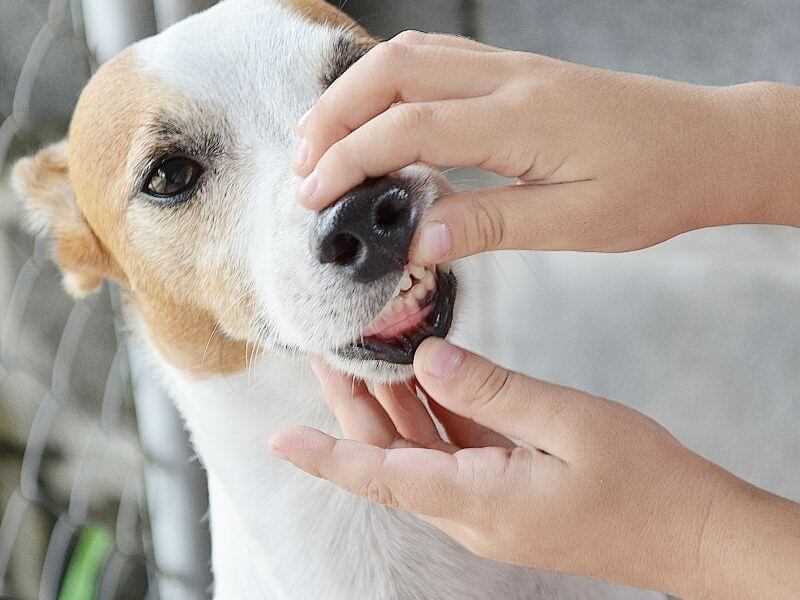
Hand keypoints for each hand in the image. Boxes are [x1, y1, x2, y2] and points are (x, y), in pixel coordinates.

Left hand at [271, 339, 741, 596]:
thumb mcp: (568, 423)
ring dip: (390, 407)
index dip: (327, 456)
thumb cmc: (642, 482)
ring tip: (364, 356)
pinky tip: (424, 375)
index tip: (281, 438)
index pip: (381, 477)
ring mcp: (486, 504)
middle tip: (328, 354)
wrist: (689, 529)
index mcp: (478, 500)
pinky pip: (452, 452)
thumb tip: (428, 359)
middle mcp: (470, 510)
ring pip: (418, 452)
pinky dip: (433, 414)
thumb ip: (491, 390)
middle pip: (390, 458)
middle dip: (353, 408)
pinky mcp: (504, 493)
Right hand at [295, 32, 799, 261]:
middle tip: (301, 166)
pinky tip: (378, 109)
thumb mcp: (576, 222)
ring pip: (410, 56)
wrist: (706, 143)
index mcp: (521, 121)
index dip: (350, 159)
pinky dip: (391, 79)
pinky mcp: (517, 71)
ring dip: (355, 92)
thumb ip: (492, 223)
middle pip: (394, 73)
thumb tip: (419, 237)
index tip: (312, 195)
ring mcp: (511, 67)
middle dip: (334, 116)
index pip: (409, 129)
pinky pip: (438, 57)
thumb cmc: (652, 186)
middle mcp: (508, 80)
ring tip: (322, 138)